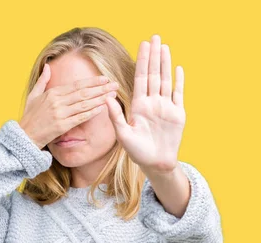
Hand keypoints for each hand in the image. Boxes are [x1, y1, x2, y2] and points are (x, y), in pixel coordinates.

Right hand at [20, 63, 118, 149]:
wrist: (23, 136)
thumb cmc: (29, 117)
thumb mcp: (33, 96)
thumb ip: (42, 81)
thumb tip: (47, 66)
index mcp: (52, 93)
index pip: (76, 85)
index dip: (92, 82)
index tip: (104, 78)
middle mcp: (57, 102)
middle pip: (83, 93)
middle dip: (101, 88)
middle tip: (114, 84)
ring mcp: (59, 114)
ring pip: (84, 104)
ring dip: (100, 99)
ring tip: (113, 95)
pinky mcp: (61, 126)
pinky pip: (80, 118)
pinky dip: (92, 112)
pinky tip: (103, 108)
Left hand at [105, 34, 185, 175]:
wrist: (155, 163)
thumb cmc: (137, 151)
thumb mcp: (123, 134)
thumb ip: (116, 116)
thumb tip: (106, 98)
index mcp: (138, 105)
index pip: (140, 78)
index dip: (141, 62)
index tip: (141, 46)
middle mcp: (152, 102)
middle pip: (153, 74)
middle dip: (153, 56)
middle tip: (154, 37)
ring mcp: (165, 106)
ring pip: (165, 80)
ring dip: (165, 63)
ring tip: (165, 47)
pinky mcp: (177, 113)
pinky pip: (178, 94)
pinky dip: (179, 81)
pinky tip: (178, 68)